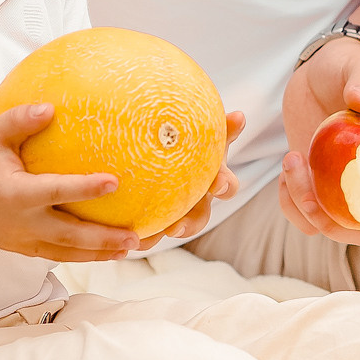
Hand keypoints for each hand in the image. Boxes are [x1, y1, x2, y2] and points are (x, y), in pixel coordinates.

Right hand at [0, 103, 151, 262]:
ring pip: (65, 253)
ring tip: (129, 250)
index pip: (56, 191)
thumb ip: (20, 119)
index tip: (114, 182)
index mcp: (14, 194)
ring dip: (98, 254)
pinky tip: (105, 251)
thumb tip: (51, 107)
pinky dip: (79, 255)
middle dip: (103, 240)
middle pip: (69, 237)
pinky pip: (53, 254)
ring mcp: (19, 240)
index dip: (85, 188)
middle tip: (136, 239)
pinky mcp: (18, 247)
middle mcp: (19, 223)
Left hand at [149, 112, 244, 247]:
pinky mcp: (156, 218)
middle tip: (176, 229)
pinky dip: (137, 236)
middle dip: (189, 226)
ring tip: (141, 242)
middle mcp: (198, 201)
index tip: (217, 184)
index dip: (224, 186)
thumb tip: (239, 116)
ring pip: (170, 229)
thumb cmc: (191, 137)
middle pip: (199, 218)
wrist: (168, 148)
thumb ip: (221, 127)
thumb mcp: (205, 130)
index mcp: (213, 180)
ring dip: (156, 237)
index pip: (226, 185)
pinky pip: (147, 231)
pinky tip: (119, 239)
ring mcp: (177, 212)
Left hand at [277, 36, 359, 244]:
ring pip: (331, 228)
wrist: (318, 69)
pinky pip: (303, 213)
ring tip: (291, 162)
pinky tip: (284, 169)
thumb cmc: (349, 65)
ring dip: (305, 210)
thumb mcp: (359, 67)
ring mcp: (341, 186)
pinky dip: (289, 204)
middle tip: (307, 188)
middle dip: (334, 224)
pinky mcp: (315, 183)